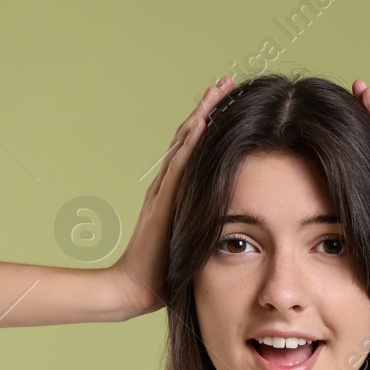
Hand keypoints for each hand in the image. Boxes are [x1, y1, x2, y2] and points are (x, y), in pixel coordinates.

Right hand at [108, 76, 235, 318]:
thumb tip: (233, 223)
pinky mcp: (162, 201)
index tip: (231, 100)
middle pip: (190, 136)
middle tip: (227, 81)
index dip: (212, 123)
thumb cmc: (165, 269)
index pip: (196, 148)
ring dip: (202, 115)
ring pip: (184, 144)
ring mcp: (163, 189)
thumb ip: (204, 222)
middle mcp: (168, 183)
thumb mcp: (193, 237)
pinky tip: (202, 123)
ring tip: (218, 91)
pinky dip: (190, 144)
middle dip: (209, 107)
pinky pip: (178, 167)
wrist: (136, 287)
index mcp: (177, 190)